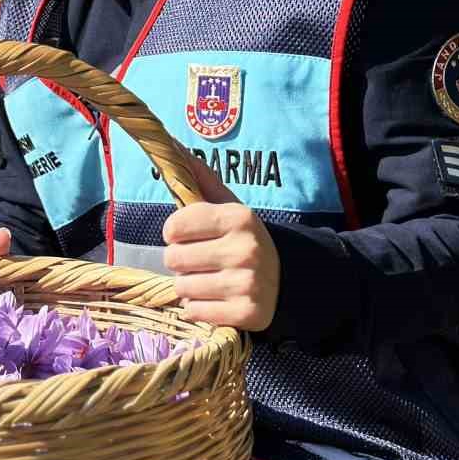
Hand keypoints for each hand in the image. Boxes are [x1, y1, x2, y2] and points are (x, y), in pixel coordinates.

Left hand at [162, 153, 280, 330]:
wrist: (286, 277)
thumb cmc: (243, 239)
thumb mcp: (228, 207)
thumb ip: (201, 179)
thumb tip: (172, 146)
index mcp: (237, 217)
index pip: (173, 226)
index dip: (174, 233)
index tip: (187, 236)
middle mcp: (244, 249)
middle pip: (173, 259)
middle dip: (181, 261)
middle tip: (201, 261)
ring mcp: (246, 283)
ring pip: (182, 287)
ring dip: (189, 286)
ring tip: (210, 280)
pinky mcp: (246, 313)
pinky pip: (194, 312)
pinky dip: (199, 308)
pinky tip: (216, 299)